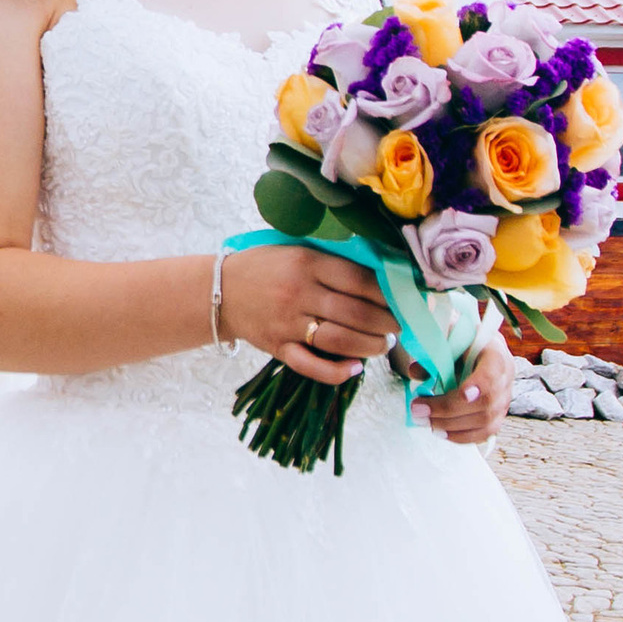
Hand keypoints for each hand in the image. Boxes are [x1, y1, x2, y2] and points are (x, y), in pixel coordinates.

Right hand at [221, 243, 398, 385]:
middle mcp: (298, 293)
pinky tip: (355, 368)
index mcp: (307, 263)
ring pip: (339, 341)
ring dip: (370, 346)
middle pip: (355, 313)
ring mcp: (287, 323)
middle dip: (386, 323)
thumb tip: (381, 276)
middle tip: (398, 326)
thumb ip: (332, 261)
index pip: (359, 280)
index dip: (388, 293)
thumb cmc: (266, 267)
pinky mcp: (277, 348)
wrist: (220, 290)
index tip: (402, 299)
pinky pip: (310, 366)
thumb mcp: (297, 249)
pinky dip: (336, 372)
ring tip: (384, 344)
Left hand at [421, 334, 510, 446]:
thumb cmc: (461, 340)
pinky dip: (461, 436)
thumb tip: (416, 372)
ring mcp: (504, 399)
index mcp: (495, 352)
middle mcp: (505, 378)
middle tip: (418, 410)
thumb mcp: (446, 337)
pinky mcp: (497, 416)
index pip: (494, 371)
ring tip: (425, 422)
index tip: (463, 395)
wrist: (476, 347)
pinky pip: (484, 433)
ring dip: (451, 426)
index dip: (480, 385)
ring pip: (485, 422)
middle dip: (449, 410)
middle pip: (486, 402)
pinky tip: (440, 432)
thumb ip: (432, 351)